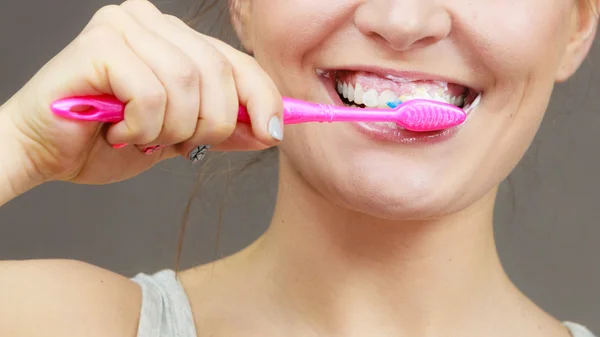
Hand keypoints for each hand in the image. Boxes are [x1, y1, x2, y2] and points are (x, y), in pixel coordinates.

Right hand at [2, 0, 282, 185]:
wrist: (46, 153)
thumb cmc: (106, 140)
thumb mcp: (179, 135)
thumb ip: (222, 127)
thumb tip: (271, 129)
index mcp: (173, 37)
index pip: (235, 61)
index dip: (262, 98)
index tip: (274, 133)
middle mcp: (150, 21)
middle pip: (217, 71)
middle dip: (211, 123)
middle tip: (182, 145)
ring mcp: (122, 27)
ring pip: (186, 83)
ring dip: (173, 128)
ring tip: (145, 138)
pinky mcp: (99, 45)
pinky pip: (151, 93)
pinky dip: (144, 126)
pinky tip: (120, 131)